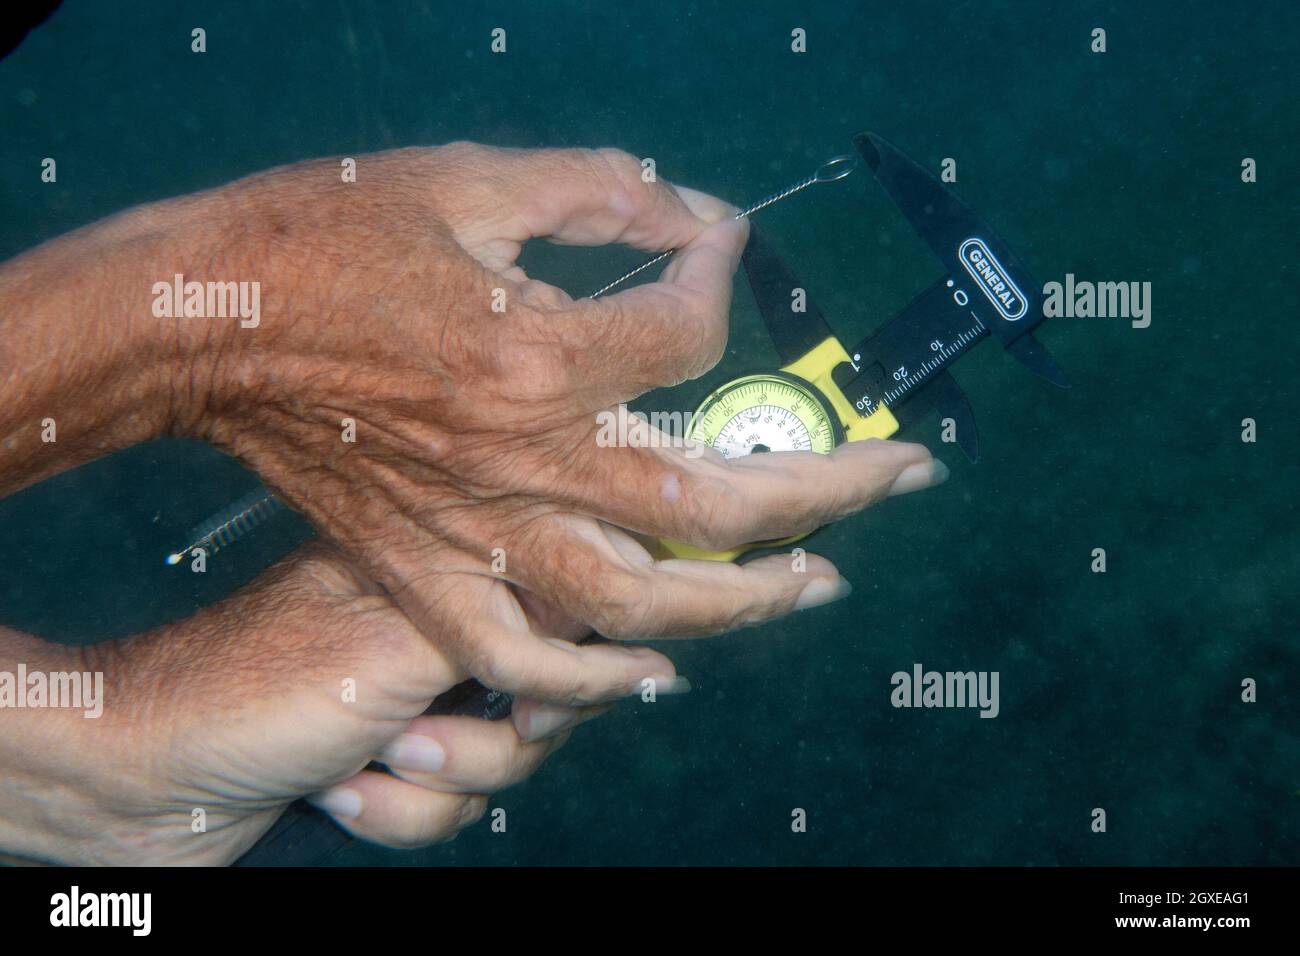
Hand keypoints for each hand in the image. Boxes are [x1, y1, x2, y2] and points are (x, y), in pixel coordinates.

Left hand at [0, 543, 603, 865]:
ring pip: (509, 761)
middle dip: (500, 735)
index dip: (589, 652)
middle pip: (556, 694)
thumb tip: (615, 604)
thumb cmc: (254, 690)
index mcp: (451, 572)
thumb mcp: (401, 644)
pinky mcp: (399, 757)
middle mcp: (447, 630)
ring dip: (435, 781)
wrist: (150, 782)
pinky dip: (399, 812)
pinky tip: (342, 788)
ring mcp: (423, 695)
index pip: (569, 597)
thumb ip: (516, 625)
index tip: (573, 684)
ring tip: (367, 758)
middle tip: (430, 730)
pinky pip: (456, 804)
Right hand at [168, 144, 939, 703]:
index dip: (720, 275)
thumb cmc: (322, 240)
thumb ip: (599, 191)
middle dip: (831, 486)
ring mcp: (479, 531)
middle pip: (717, 498)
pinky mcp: (427, 571)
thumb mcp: (469, 180)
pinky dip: (598, 682)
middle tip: (901, 474)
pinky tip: (661, 673)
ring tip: (817, 582)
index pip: (689, 329)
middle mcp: (525, 458)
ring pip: (644, 602)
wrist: (200, 322)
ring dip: (747, 599)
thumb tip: (687, 211)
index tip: (716, 250)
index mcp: (539, 352)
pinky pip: (524, 660)